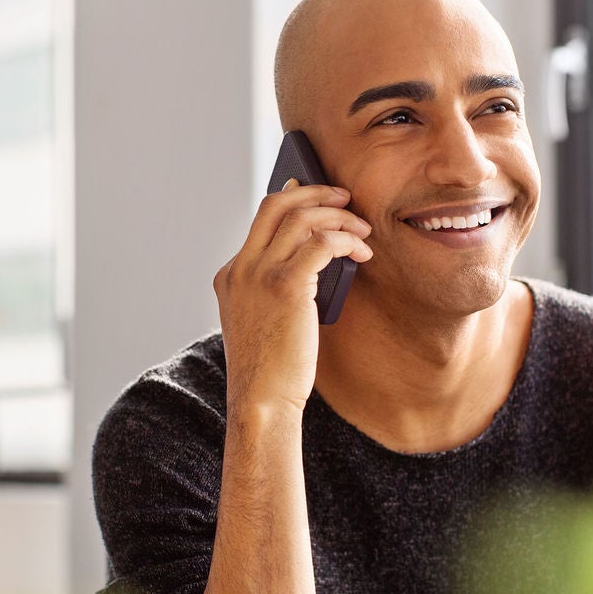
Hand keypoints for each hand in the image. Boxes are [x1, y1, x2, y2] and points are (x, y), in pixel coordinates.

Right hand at [213, 178, 372, 413]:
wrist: (261, 400)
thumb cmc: (270, 368)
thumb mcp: (261, 319)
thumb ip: (273, 288)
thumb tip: (315, 259)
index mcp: (230, 275)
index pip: (262, 220)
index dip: (294, 201)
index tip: (317, 196)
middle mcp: (240, 268)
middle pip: (276, 204)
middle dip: (314, 192)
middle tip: (344, 197)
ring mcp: (259, 274)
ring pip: (301, 217)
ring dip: (338, 216)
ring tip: (362, 229)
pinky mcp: (285, 286)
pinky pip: (321, 242)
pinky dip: (345, 239)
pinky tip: (361, 251)